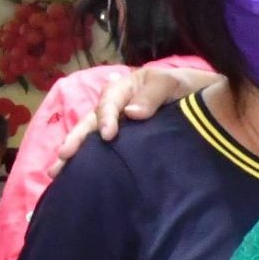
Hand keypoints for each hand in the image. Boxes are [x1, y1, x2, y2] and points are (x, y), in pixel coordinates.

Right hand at [55, 66, 219, 162]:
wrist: (202, 100)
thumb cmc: (186, 89)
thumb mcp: (172, 84)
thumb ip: (153, 95)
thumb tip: (132, 113)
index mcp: (125, 88)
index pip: (109, 102)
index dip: (106, 117)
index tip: (108, 134)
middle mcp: (115, 106)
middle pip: (91, 121)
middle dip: (76, 139)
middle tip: (63, 157)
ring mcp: (118, 124)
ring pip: (92, 136)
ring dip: (74, 152)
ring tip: (56, 171)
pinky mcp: (124, 142)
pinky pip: (103, 149)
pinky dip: (88, 160)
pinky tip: (76, 175)